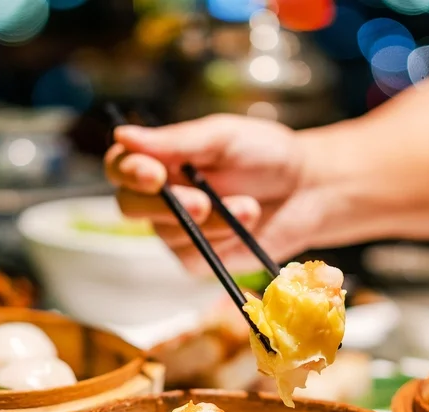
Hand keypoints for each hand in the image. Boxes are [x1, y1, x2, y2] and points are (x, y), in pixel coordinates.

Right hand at [105, 114, 323, 272]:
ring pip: (167, 233)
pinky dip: (221, 240)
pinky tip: (246, 224)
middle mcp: (161, 196)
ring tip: (249, 206)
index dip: (129, 171)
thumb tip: (121, 135)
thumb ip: (176, 141)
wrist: (308, 190)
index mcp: (161, 159)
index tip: (153, 174)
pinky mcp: (198, 259)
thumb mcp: (223, 137)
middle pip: (128, 205)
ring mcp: (177, 230)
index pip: (120, 166)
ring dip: (210, 221)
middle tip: (204, 202)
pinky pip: (192, 256)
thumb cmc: (266, 155)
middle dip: (166, 204)